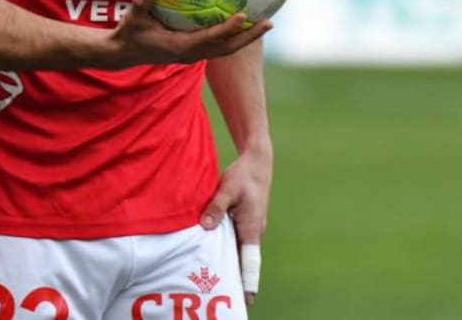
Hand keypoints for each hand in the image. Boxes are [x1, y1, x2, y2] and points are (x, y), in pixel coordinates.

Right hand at [105, 0, 271, 67]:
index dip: (227, 28)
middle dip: (249, 36)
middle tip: (269, 22)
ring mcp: (195, 53)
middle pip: (228, 48)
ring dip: (246, 37)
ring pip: (227, 47)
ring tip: (265, 21)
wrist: (125, 53)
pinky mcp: (194, 49)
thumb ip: (141, 3)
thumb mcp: (132, 19)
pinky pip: (219, 43)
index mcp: (181, 47)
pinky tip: (242, 20)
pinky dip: (233, 34)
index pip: (210, 38)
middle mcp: (192, 53)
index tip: (243, 15)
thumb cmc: (129, 34)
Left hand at [200, 149, 272, 305]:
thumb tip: (205, 226)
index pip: (251, 262)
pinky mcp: (244, 221)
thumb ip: (216, 208)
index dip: (249, 282)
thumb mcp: (227, 189)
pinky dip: (226, 247)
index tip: (247, 299)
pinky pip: (235, 239)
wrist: (256, 163)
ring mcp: (250, 227)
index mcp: (252, 228)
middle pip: (243, 260)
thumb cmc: (244, 176)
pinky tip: (213, 252)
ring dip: (229, 261)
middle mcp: (253, 231)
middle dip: (235, 276)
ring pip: (238, 249)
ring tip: (216, 278)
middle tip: (223, 291)